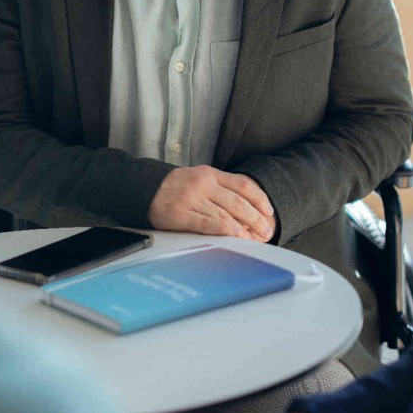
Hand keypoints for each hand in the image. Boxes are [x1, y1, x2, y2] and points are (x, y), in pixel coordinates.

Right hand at [147, 166, 275, 240]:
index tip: (269, 212)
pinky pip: (206, 223)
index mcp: (210, 174)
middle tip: (266, 231)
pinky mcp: (180, 214)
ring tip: (254, 238)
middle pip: (237, 202)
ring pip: (224, 214)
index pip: (242, 185)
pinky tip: (235, 235)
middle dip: (255, 218)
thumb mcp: (199, 178)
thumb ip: (220, 188)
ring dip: (243, 228)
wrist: (143, 187)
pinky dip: (223, 229)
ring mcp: (191, 199)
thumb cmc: (176, 187)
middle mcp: (203, 184)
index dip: (259, 199)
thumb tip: (246, 209)